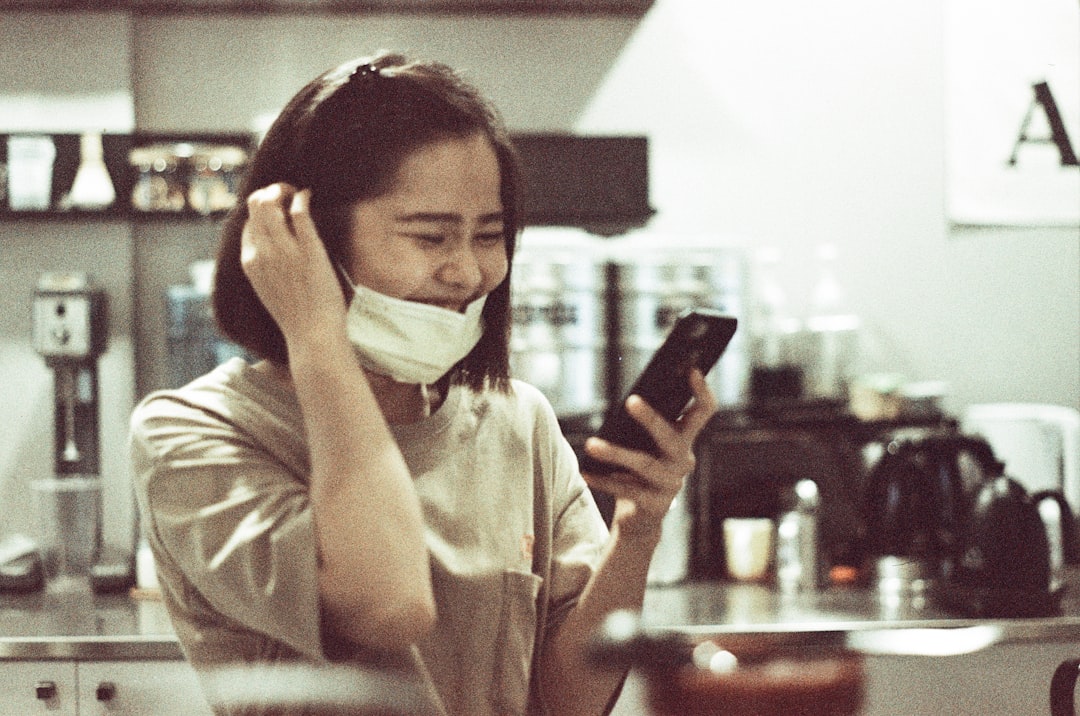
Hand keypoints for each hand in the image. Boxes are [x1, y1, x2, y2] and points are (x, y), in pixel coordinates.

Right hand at [240, 184, 347, 348]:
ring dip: (283, 190)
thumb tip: (270, 254)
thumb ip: (266, 268)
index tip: (276, 210)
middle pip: (255, 206)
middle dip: (269, 192)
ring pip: (271, 203)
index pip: (248, 224)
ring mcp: (284, 250)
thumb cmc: (297, 318)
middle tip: (285, 194)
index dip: (260, 211)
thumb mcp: (269, 290)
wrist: (312, 335)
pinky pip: (299, 212)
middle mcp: (262, 252)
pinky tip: (308, 195)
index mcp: (250, 262)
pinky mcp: (308, 249)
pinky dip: (302, 197)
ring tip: (295, 192)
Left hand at [581, 369, 717, 536]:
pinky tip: (586, 472)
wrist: (642, 513)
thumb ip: (644, 422)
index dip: (701, 391)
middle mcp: (683, 460)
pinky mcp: (654, 503)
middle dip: (652, 418)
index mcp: (685, 437)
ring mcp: (671, 483)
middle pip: (671, 437)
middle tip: (630, 400)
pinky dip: (604, 481)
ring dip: (616, 453)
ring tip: (591, 444)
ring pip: (645, 464)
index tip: (692, 369)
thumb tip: (629, 399)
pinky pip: (626, 490)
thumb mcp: (645, 441)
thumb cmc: (641, 465)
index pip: (703, 411)